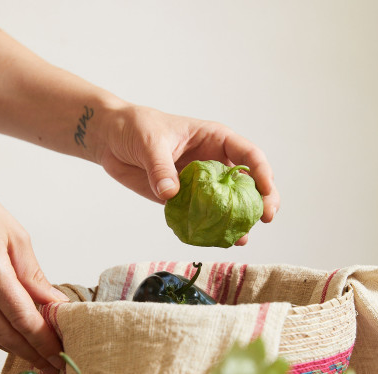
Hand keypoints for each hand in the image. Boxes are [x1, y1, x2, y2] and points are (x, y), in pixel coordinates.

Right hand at [0, 161, 67, 373]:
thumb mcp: (16, 238)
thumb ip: (35, 278)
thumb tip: (55, 305)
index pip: (24, 320)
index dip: (45, 342)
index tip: (62, 353)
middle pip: (6, 336)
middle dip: (33, 355)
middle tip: (55, 367)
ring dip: (16, 351)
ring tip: (39, 360)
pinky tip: (15, 341)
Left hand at [95, 103, 279, 243]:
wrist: (111, 139)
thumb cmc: (135, 127)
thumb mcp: (150, 141)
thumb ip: (161, 168)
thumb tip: (171, 193)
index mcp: (214, 140)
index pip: (248, 155)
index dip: (262, 173)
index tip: (267, 192)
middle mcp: (213, 162)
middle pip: (246, 183)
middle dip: (259, 200)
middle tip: (265, 218)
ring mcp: (200, 183)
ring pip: (226, 203)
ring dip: (236, 220)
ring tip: (242, 237)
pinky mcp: (183, 200)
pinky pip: (201, 216)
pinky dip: (209, 229)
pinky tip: (215, 241)